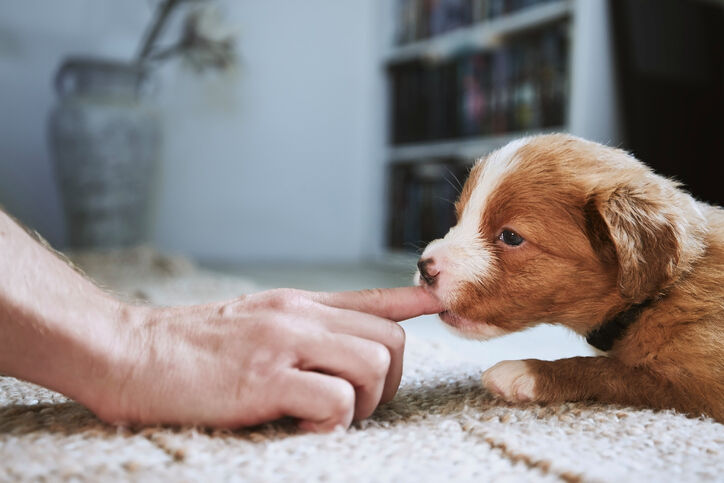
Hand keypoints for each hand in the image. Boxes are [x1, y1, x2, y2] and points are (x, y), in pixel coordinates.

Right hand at [92, 287, 441, 431]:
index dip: (415, 303)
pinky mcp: (265, 378)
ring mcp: (285, 343)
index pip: (374, 297)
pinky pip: (334, 401)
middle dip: (388, 383)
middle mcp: (300, 316)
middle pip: (390, 339)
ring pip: (373, 364)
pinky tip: (301, 429)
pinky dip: (331, 425)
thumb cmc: (189, 347)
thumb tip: (335, 346)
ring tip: (323, 419)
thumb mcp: (253, 322)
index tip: (439, 305)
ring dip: (362, 404)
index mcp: (299, 305)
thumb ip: (298, 330)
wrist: (127, 351)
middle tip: (353, 407)